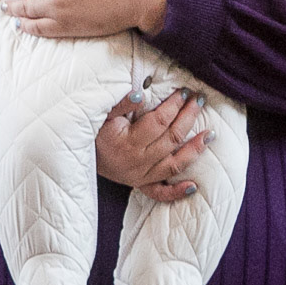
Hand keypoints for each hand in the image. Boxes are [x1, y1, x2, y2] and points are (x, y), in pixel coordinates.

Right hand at [95, 87, 211, 202]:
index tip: (184, 91)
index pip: (160, 121)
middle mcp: (138, 161)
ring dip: (194, 150)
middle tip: (199, 100)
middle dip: (189, 117)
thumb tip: (139, 95)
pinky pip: (160, 193)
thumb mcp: (101, 113)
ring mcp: (141, 176)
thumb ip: (119, 104)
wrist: (74, 154)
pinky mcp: (140, 185)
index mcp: (128, 142)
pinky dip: (177, 192)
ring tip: (211, 134)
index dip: (174, 105)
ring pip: (174, 165)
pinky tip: (194, 187)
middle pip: (172, 138)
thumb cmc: (91, 131)